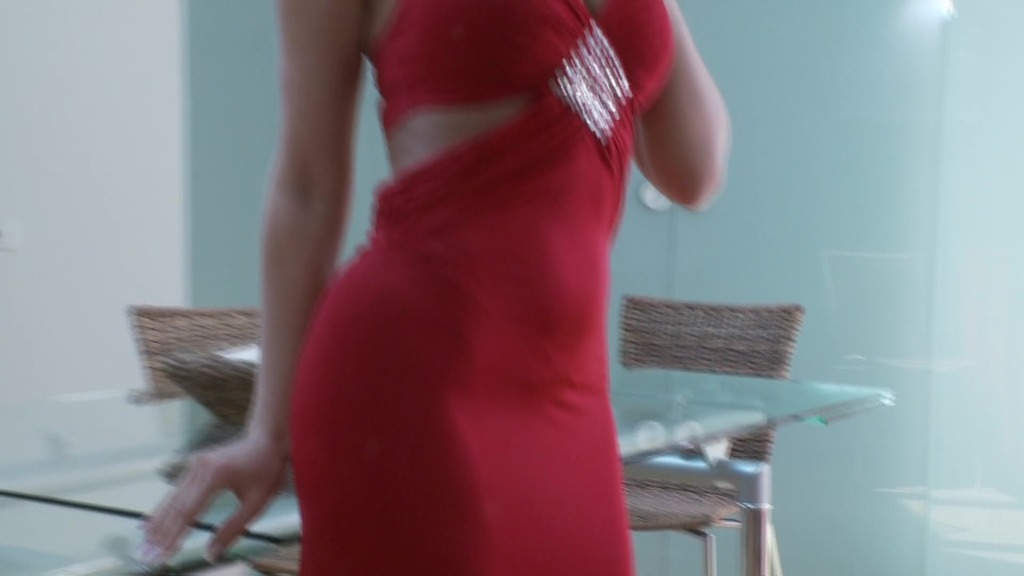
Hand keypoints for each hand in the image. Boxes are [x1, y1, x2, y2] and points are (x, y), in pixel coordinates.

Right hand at [138, 431, 288, 568]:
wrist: (267, 438)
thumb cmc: (266, 471)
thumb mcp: (256, 503)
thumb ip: (232, 529)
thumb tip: (211, 555)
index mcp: (215, 475)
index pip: (188, 512)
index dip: (172, 537)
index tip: (161, 557)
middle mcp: (199, 468)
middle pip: (174, 506)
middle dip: (158, 535)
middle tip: (145, 558)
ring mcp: (194, 464)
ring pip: (171, 499)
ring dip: (156, 524)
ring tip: (143, 546)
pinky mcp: (193, 466)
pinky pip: (175, 491)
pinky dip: (163, 510)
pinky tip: (150, 525)